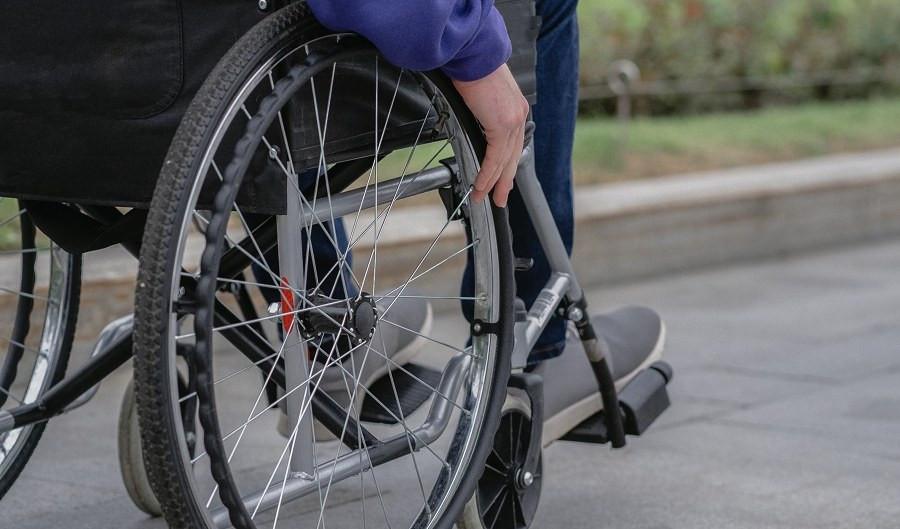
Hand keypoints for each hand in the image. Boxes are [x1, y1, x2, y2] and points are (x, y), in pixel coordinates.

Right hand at [452, 64, 529, 206]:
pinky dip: (486, 174)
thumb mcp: (480, 94)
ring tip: (482, 197)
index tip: (500, 178)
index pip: (512, 144)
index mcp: (516, 107)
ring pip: (503, 161)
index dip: (506, 164)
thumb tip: (471, 120)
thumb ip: (481, 111)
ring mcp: (513, 121)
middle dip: (504, 181)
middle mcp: (518, 115)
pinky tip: (480, 185)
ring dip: (491, 182)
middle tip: (498, 198)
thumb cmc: (471, 68)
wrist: (473, 54)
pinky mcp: (502, 125)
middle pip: (512, 156)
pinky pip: (494, 157)